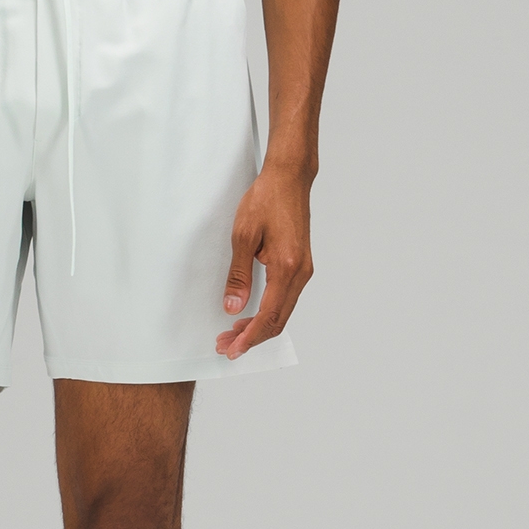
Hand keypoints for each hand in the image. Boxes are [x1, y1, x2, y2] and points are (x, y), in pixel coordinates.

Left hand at [216, 166, 312, 358]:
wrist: (289, 178)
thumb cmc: (266, 200)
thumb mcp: (243, 236)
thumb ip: (239, 275)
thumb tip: (233, 307)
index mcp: (286, 268)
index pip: (269, 316)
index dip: (249, 337)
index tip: (232, 349)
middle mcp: (300, 273)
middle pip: (278, 320)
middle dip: (251, 337)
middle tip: (226, 346)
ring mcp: (303, 270)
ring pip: (282, 311)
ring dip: (259, 326)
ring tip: (232, 333)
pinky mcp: (300, 265)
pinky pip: (285, 299)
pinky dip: (268, 312)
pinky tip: (250, 315)